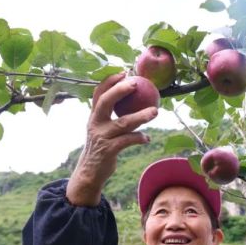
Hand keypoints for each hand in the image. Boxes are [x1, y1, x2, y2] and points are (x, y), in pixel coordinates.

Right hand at [66, 73, 157, 205]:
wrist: (90, 172)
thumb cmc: (101, 147)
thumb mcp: (102, 129)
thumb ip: (113, 116)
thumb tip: (134, 102)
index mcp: (94, 116)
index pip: (98, 94)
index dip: (110, 81)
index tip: (124, 73)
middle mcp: (95, 124)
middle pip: (106, 102)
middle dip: (120, 91)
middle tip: (136, 84)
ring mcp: (101, 137)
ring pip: (122, 123)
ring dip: (141, 116)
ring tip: (155, 111)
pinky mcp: (108, 150)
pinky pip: (127, 141)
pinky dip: (139, 138)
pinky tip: (147, 138)